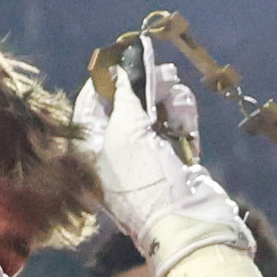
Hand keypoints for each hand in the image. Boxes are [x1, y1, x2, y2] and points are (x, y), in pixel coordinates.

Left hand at [74, 54, 252, 272]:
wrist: (186, 222)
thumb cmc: (145, 178)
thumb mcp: (126, 130)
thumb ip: (126, 92)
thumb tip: (123, 63)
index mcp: (89, 149)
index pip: (90, 103)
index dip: (107, 77)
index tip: (124, 55)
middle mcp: (113, 152)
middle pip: (126, 104)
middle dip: (144, 84)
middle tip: (161, 69)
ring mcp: (145, 157)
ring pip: (155, 112)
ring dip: (168, 98)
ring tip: (178, 91)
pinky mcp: (173, 160)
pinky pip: (175, 127)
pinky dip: (182, 118)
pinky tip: (187, 118)